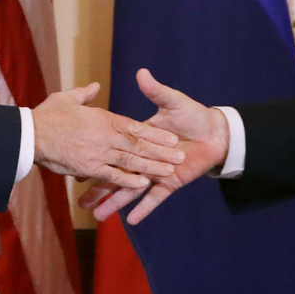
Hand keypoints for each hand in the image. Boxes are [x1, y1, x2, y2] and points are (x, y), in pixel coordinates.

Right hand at [31, 83, 183, 187]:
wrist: (25, 133)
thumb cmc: (46, 114)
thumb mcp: (67, 98)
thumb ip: (85, 94)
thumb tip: (95, 87)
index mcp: (103, 119)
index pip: (135, 127)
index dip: (155, 133)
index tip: (172, 137)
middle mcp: (104, 137)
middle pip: (139, 145)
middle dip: (161, 151)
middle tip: (182, 156)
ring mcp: (97, 154)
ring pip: (131, 162)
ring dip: (151, 167)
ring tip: (170, 171)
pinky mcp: (87, 169)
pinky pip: (112, 176)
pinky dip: (128, 181)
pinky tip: (144, 185)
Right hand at [87, 69, 231, 224]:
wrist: (217, 133)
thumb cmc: (193, 114)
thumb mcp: (172, 101)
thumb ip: (156, 91)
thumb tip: (141, 72)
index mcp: (138, 138)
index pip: (114, 149)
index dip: (97, 156)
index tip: (78, 166)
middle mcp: (143, 158)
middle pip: (117, 174)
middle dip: (99, 188)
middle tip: (79, 200)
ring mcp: (155, 172)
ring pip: (131, 189)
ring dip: (115, 202)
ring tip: (97, 215)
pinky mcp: (170, 183)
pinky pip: (155, 198)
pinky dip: (145, 208)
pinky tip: (131, 221)